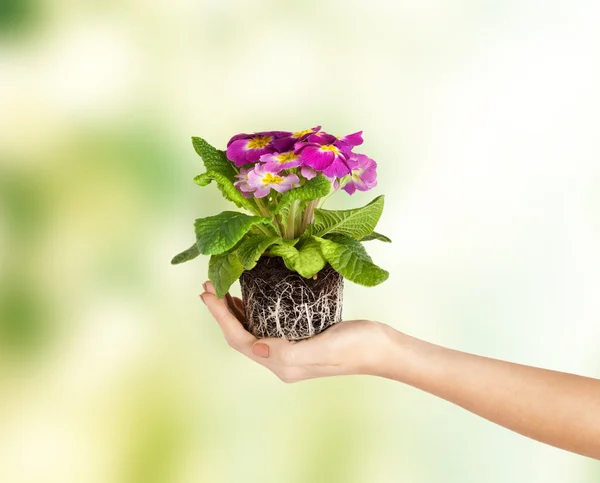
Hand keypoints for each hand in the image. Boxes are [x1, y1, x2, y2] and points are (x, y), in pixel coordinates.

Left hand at [200, 281, 393, 382]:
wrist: (382, 348)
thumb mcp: (325, 347)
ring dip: (234, 311)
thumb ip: (290, 352)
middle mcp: (282, 360)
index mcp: (284, 364)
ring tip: (222, 289)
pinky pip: (267, 324)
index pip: (241, 340)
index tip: (208, 293)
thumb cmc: (358, 346)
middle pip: (241, 336)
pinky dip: (253, 309)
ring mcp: (290, 350)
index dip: (221, 317)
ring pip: (252, 330)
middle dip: (222, 312)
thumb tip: (257, 348)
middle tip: (209, 286)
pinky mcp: (300, 338)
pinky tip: (251, 297)